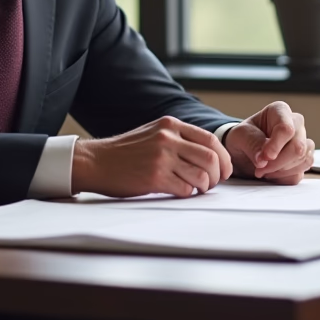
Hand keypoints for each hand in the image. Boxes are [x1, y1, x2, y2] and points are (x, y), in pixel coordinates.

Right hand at [70, 116, 232, 197]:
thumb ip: (178, 137)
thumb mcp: (153, 132)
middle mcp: (168, 138)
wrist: (95, 161)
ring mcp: (161, 158)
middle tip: (212, 183)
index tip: (224, 170)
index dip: (223, 157)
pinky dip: (188, 194)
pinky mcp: (154, 177)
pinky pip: (185, 189)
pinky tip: (179, 191)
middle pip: (211, 158)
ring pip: (201, 175)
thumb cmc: (125, 151)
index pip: (211, 140)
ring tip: (196, 189)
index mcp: (170, 125)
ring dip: (204, 186)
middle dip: (218, 175)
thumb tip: (209, 153)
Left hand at [224, 101, 314, 183]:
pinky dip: (284, 177)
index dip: (276, 146)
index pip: (286, 128)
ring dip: (280, 171)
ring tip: (263, 170)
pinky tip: (271, 174)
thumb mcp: (240, 136)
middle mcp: (296, 124)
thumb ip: (252, 144)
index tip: (264, 157)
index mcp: (280, 111)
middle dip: (277, 162)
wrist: (242, 152)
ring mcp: (302, 142)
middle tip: (259, 168)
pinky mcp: (302, 160)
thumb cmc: (243, 138)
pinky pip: (300, 172)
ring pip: (302, 160)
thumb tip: (264, 160)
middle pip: (298, 147)